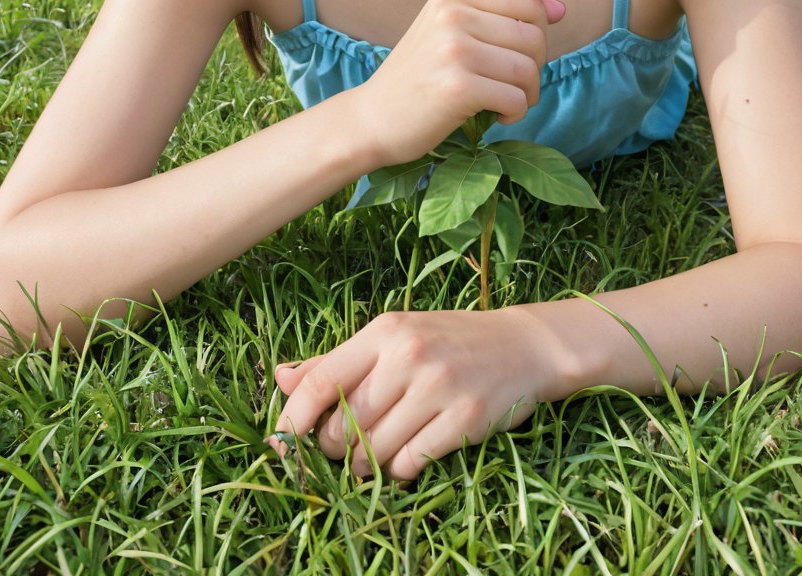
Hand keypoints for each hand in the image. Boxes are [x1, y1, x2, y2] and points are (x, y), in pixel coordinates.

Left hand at [266, 307, 544, 481]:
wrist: (522, 346)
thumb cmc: (447, 342)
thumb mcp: (392, 338)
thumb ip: (336, 361)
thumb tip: (279, 377)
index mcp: (384, 331)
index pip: (321, 381)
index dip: (292, 418)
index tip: (282, 441)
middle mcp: (409, 356)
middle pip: (344, 424)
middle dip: (333, 449)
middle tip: (344, 448)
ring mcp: (439, 387)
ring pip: (374, 451)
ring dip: (366, 465)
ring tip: (376, 454)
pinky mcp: (465, 419)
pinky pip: (410, 463)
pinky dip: (400, 470)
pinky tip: (407, 456)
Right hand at [351, 0, 565, 166]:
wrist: (373, 117)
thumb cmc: (420, 75)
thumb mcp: (450, 31)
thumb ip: (501, 16)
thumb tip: (561, 9)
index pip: (527, 2)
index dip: (537, 32)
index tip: (518, 55)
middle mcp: (453, 15)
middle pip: (534, 36)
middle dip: (534, 67)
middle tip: (511, 85)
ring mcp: (454, 50)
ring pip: (528, 69)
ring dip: (527, 94)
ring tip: (504, 101)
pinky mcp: (458, 88)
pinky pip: (515, 98)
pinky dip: (514, 113)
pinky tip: (495, 116)